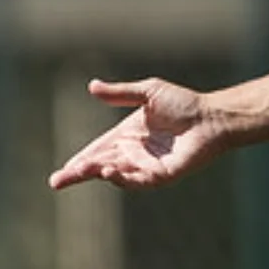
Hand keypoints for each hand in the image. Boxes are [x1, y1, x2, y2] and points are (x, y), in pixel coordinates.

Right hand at [49, 78, 224, 190]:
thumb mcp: (146, 92)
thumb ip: (120, 93)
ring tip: (83, 171)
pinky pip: (139, 180)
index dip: (79, 161)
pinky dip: (123, 179)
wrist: (211, 116)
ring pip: (115, 174)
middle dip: (79, 174)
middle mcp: (132, 153)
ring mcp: (146, 166)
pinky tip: (110, 172)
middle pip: (99, 166)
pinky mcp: (162, 174)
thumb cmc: (183, 103)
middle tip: (58, 181)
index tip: (62, 172)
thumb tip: (91, 86)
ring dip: (98, 174)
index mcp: (125, 135)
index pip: (96, 151)